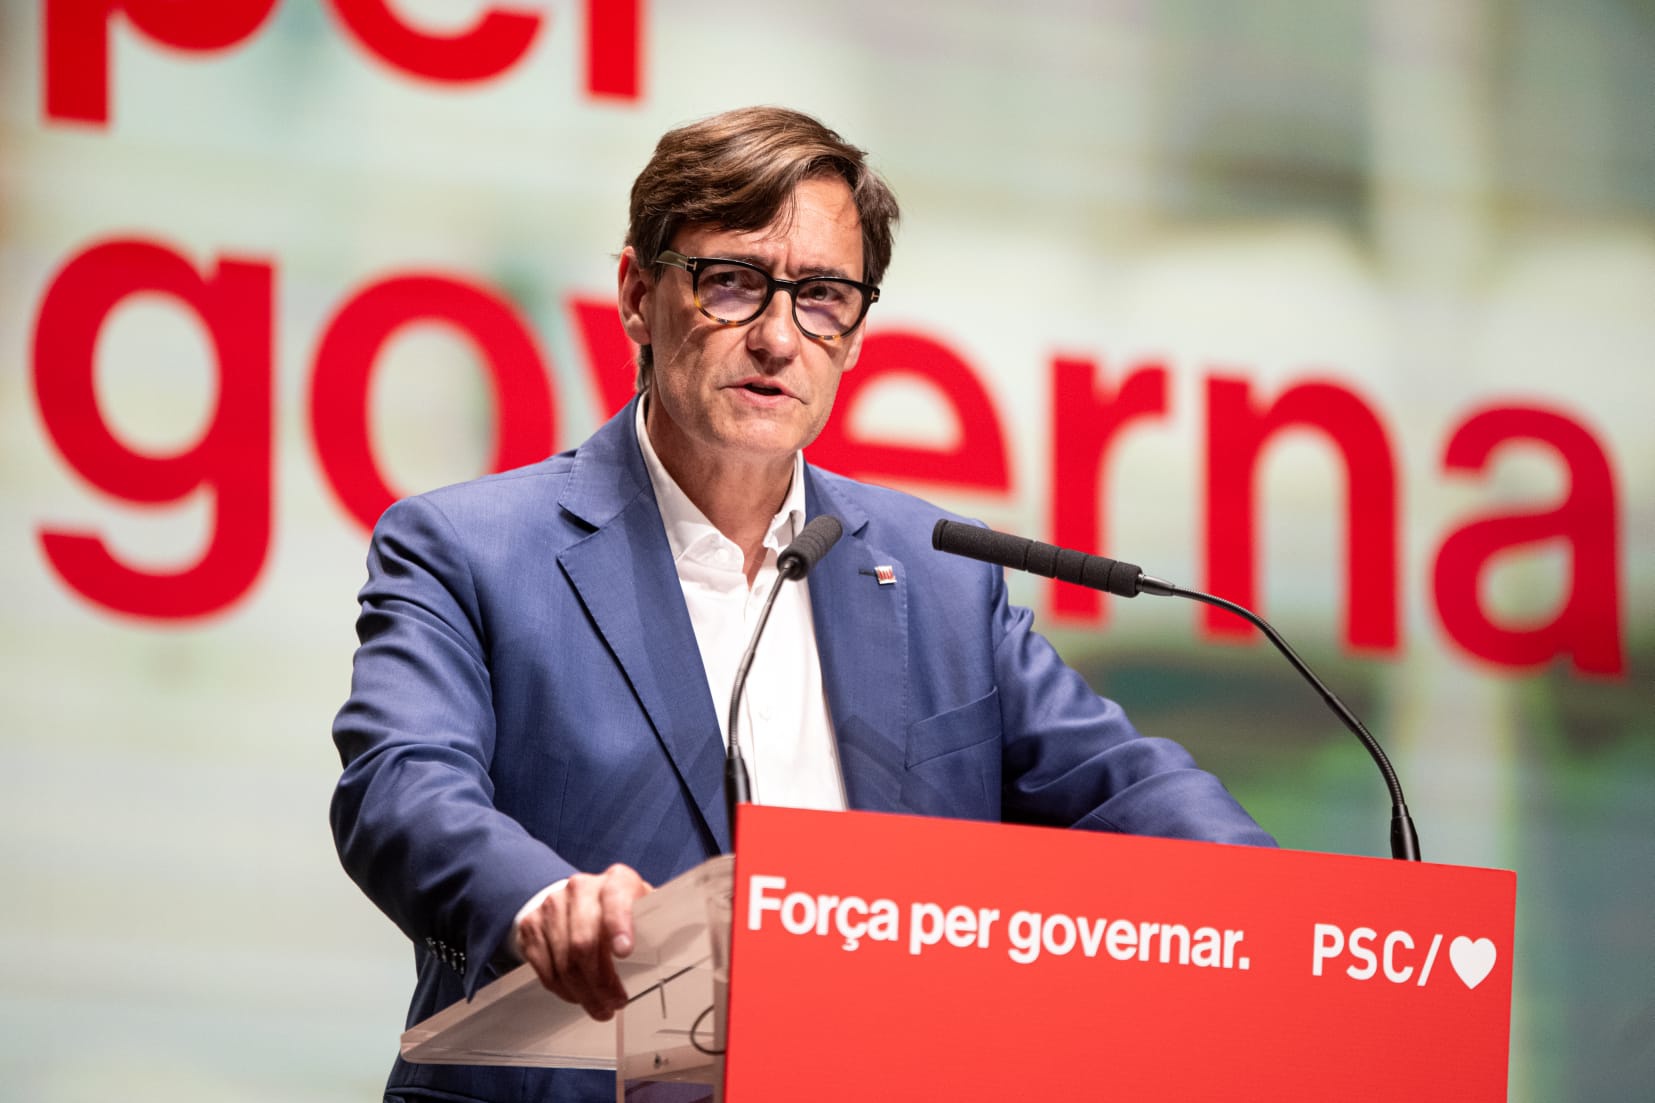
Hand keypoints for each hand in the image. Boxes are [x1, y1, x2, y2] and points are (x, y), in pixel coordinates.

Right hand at [516, 863, 652, 1020]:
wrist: (574, 898)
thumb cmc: (618, 909)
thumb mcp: (642, 909)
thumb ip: (657, 923)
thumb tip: (685, 939)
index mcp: (615, 881)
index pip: (616, 900)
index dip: (619, 926)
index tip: (625, 952)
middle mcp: (581, 888)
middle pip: (584, 942)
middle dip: (601, 981)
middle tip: (615, 1002)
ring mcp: (552, 905)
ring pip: (564, 961)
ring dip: (584, 993)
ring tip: (601, 1007)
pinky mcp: (531, 925)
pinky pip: (545, 968)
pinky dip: (563, 990)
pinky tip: (578, 996)